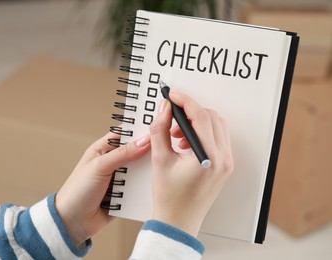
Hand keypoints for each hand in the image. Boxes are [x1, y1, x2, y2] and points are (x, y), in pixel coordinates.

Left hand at [55, 131, 150, 246]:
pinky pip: (139, 188)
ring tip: (161, 167)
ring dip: (147, 171)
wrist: (72, 222)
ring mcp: (119, 179)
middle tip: (164, 149)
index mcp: (103, 150)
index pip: (124, 134)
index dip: (138, 130)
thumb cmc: (77, 190)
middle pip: (136, 152)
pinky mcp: (124, 195)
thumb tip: (144, 140)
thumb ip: (123, 153)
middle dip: (148, 151)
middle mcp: (112, 162)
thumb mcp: (99, 166)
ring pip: (140, 170)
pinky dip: (145, 188)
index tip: (156, 126)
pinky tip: (154, 186)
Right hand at [150, 91, 233, 236]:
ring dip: (197, 122)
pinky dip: (203, 133)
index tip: (172, 96)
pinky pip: (218, 138)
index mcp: (209, 157)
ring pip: (217, 126)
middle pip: (211, 117)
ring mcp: (227, 162)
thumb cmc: (169, 197)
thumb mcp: (160, 159)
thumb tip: (164, 108)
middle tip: (171, 118)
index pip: (201, 116)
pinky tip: (186, 143)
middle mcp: (223, 158)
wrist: (179, 221)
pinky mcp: (225, 165)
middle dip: (190, 112)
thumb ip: (160, 129)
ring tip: (176, 135)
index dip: (185, 101)